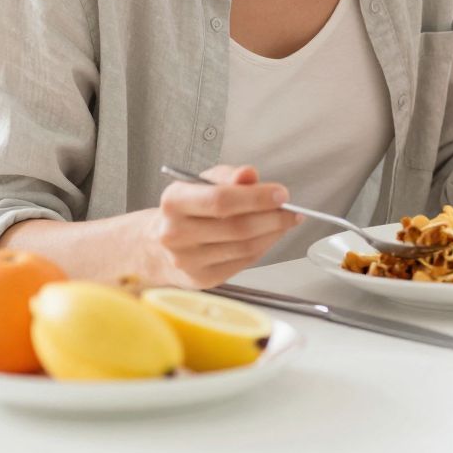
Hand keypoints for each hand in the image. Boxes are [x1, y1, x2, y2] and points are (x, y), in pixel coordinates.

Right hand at [141, 165, 300, 288]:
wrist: (161, 244)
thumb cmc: (189, 209)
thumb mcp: (203, 182)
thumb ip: (229, 176)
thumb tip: (248, 174)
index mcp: (174, 202)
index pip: (220, 200)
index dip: (256, 197)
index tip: (281, 194)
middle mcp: (175, 233)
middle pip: (237, 227)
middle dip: (273, 218)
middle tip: (292, 210)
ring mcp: (187, 260)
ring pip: (244, 247)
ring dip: (273, 233)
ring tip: (286, 221)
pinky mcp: (202, 278)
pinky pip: (244, 262)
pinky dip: (264, 247)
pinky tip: (270, 236)